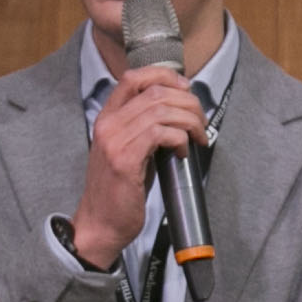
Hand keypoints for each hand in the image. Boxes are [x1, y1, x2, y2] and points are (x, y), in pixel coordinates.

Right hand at [74, 63, 204, 269]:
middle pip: (155, 91)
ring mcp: (114, 141)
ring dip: (189, 120)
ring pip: (162, 110)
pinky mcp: (125, 160)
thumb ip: (146, 129)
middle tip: (201, 121)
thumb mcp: (130, 151)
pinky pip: (161, 133)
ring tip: (198, 136)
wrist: (100, 225)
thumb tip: (180, 113)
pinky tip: (183, 151)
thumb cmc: (120, 192)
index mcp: (107, 118)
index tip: (185, 90)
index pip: (133, 77)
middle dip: (188, 102)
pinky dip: (180, 138)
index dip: (165, 76)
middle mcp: (108, 124)